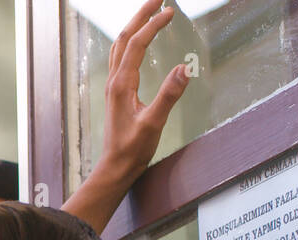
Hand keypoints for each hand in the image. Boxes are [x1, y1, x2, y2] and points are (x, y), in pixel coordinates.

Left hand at [99, 0, 190, 186]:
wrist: (115, 167)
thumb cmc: (132, 149)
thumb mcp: (154, 124)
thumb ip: (168, 96)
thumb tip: (183, 69)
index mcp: (121, 85)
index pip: (137, 44)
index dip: (153, 25)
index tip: (170, 11)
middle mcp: (114, 81)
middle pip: (124, 38)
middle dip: (140, 15)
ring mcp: (114, 86)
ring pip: (120, 47)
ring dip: (134, 26)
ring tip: (150, 11)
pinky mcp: (117, 92)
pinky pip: (121, 58)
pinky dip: (131, 41)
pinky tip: (139, 42)